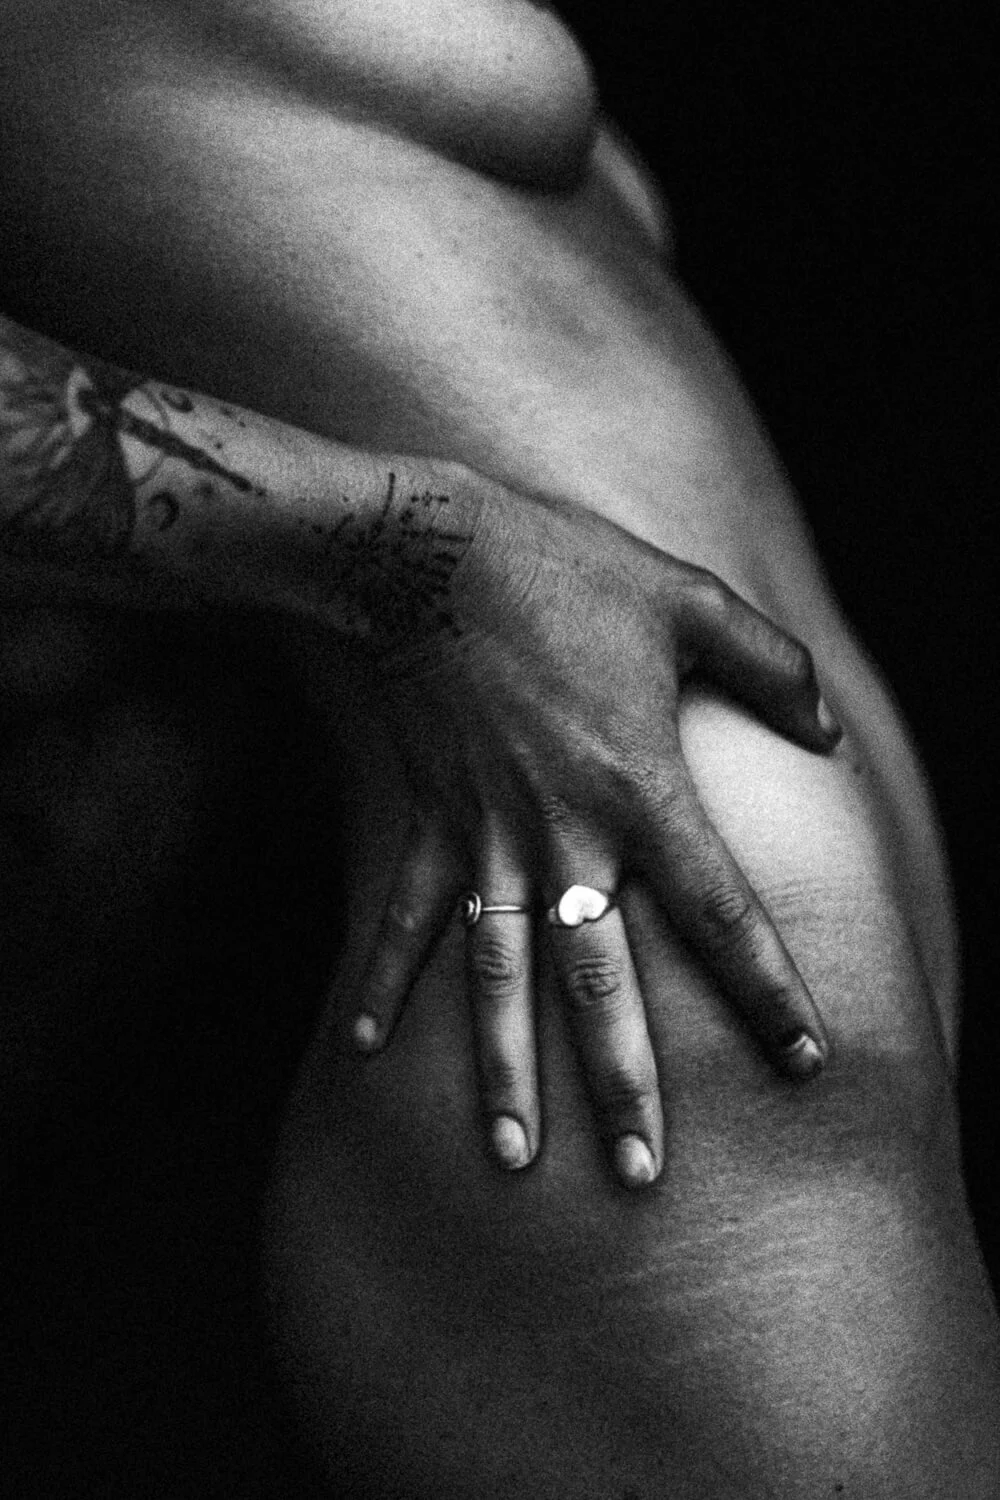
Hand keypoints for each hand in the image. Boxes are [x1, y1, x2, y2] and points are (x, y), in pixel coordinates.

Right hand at [341, 481, 840, 1186]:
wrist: (430, 551)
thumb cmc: (564, 570)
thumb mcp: (687, 598)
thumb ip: (770, 665)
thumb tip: (828, 732)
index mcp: (642, 788)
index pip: (721, 914)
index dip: (767, 990)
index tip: (804, 1061)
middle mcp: (566, 835)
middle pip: (602, 984)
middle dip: (625, 1085)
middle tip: (640, 1175)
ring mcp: (487, 838)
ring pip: (501, 978)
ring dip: (505, 1071)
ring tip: (512, 1157)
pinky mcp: (428, 823)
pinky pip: (404, 919)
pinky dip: (385, 982)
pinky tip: (365, 1049)